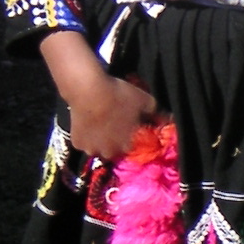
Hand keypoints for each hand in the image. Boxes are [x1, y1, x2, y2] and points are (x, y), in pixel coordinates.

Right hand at [40, 29, 156, 160]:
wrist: (90, 91)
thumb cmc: (120, 96)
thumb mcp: (146, 101)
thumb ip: (155, 112)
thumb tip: (166, 117)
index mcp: (127, 147)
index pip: (133, 148)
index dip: (132, 137)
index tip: (130, 127)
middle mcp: (108, 153)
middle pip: (114, 150)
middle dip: (115, 141)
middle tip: (115, 124)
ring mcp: (91, 149)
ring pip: (97, 148)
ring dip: (99, 140)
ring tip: (100, 123)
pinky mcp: (76, 142)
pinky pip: (83, 142)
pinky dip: (85, 135)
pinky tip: (88, 122)